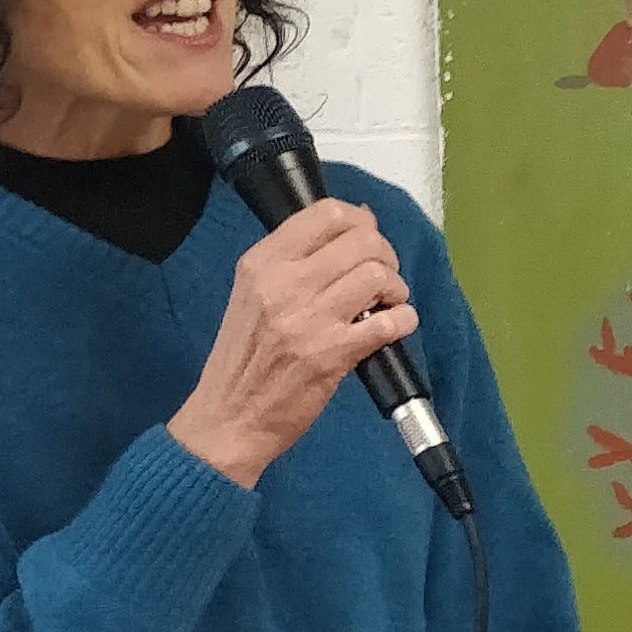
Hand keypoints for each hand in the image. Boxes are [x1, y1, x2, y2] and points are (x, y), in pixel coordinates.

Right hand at [165, 200, 415, 486]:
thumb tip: (355, 223)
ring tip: (385, 304)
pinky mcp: (332, 354)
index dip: (362, 221)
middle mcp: (283, 283)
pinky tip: (393, 327)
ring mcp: (308, 318)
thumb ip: (296, 261)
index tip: (368, 238)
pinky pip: (389, 321)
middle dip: (386, 255)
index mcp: (262, 263)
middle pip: (363, 240)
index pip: (327, 213)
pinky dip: (403, 321)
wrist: (228, 418)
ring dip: (396, 289)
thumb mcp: (252, 294)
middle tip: (383, 278)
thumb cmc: (245, 358)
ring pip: (379, 275)